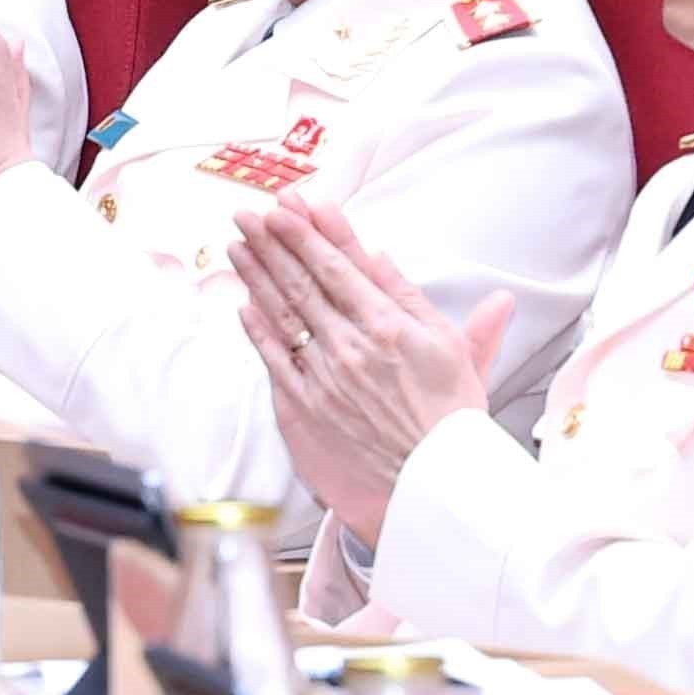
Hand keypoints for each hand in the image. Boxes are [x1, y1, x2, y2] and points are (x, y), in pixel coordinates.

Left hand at [227, 196, 509, 543]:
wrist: (429, 492)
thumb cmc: (449, 424)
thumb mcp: (454, 352)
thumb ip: (417, 298)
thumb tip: (388, 258)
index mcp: (391, 326)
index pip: (343, 265)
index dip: (314, 230)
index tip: (292, 202)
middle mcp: (352, 345)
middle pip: (305, 281)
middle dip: (275, 241)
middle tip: (251, 212)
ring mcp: (323, 377)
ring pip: (283, 313)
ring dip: (258, 274)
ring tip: (238, 244)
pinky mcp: (302, 409)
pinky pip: (273, 360)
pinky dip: (257, 328)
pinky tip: (243, 304)